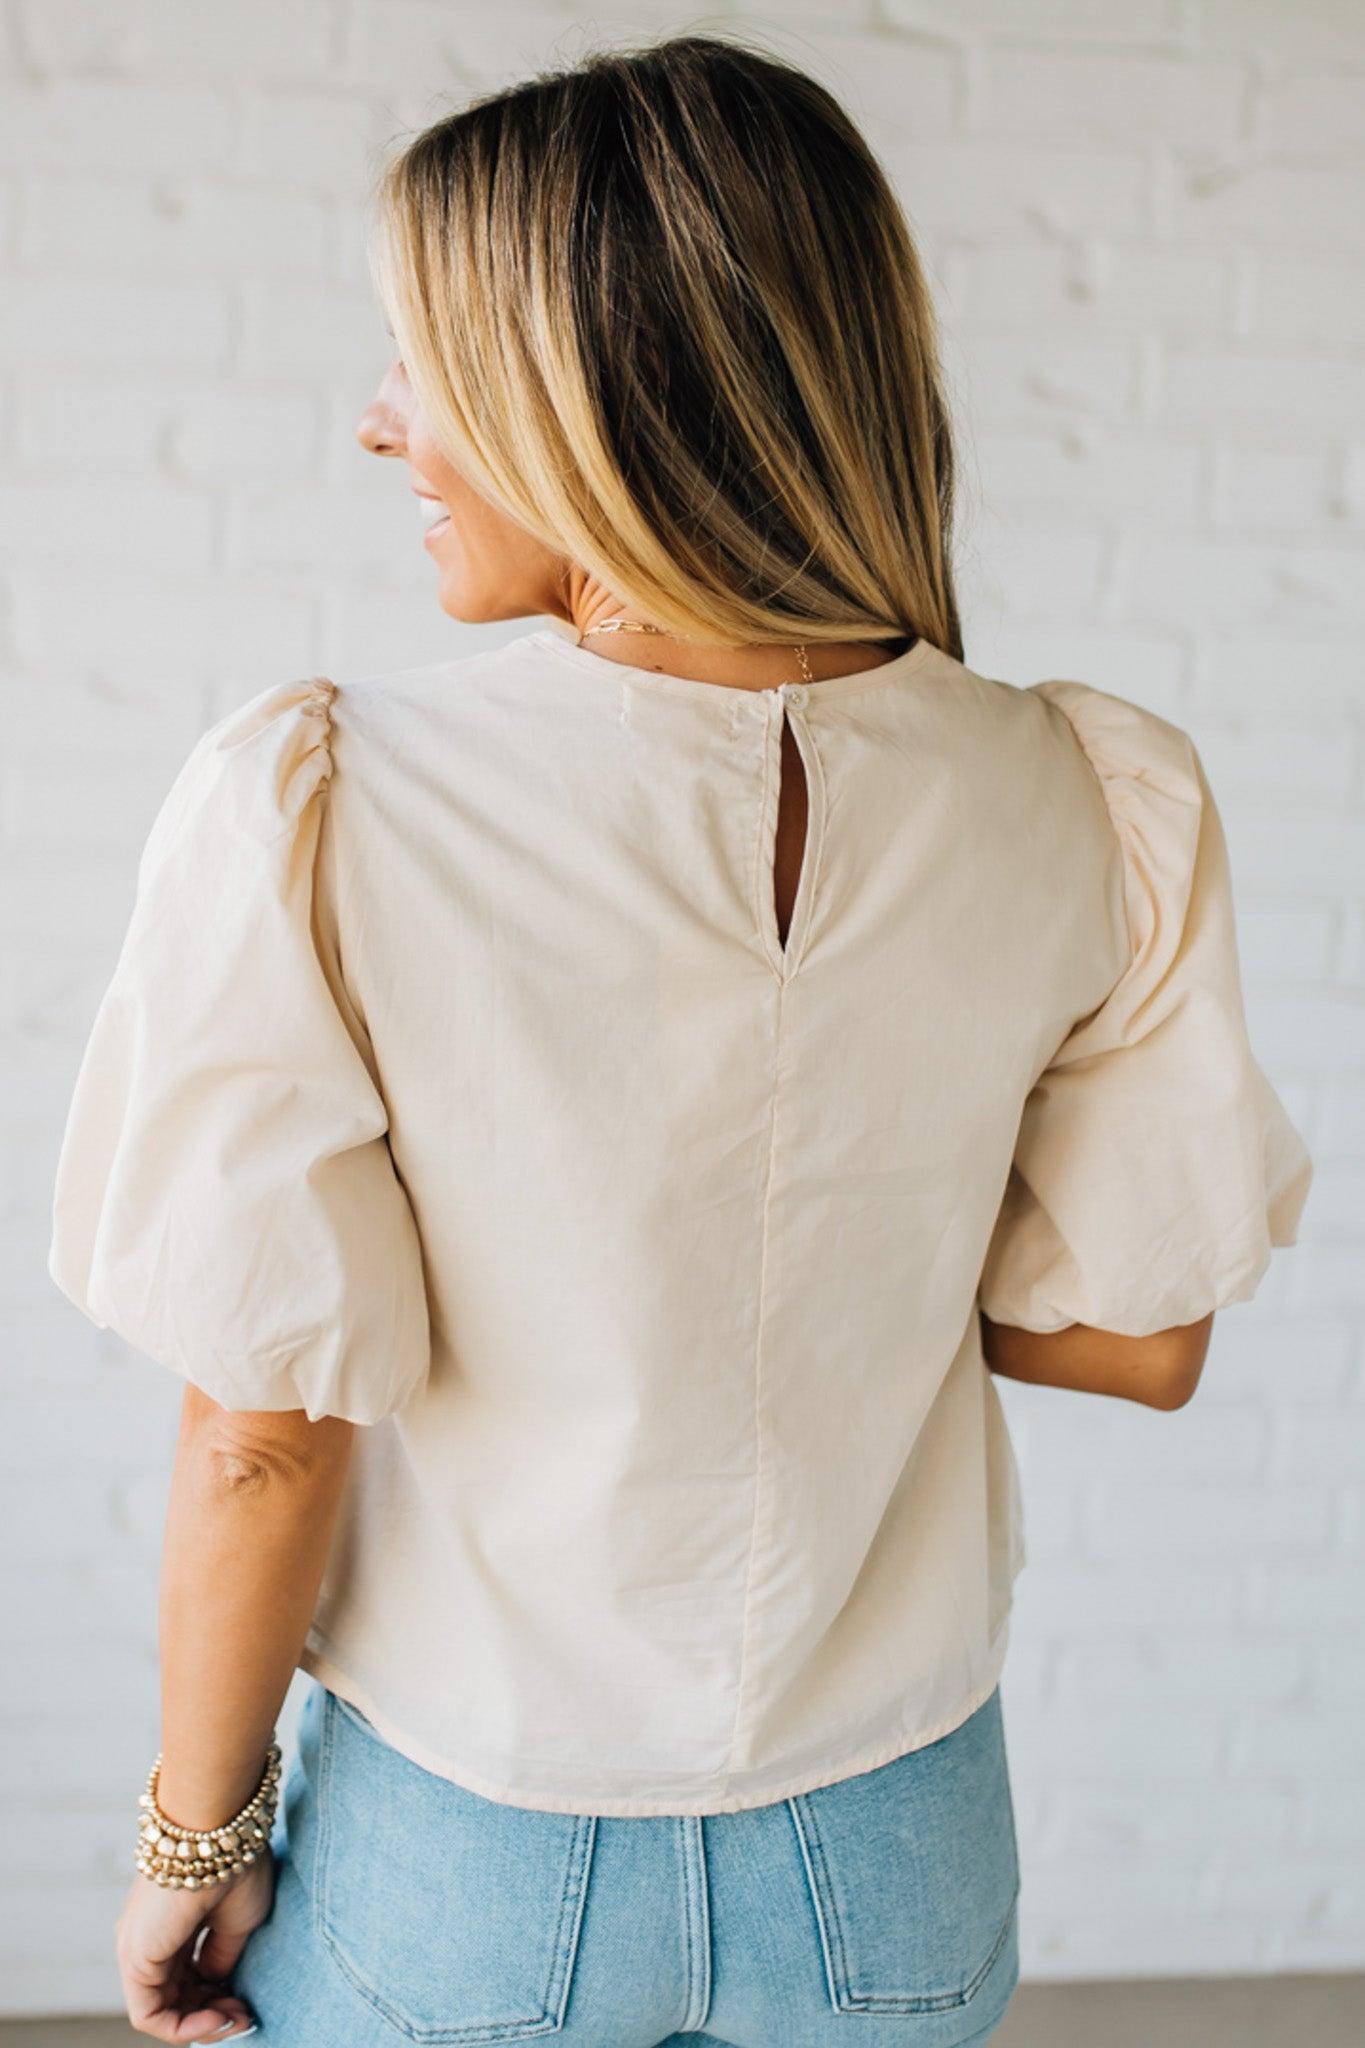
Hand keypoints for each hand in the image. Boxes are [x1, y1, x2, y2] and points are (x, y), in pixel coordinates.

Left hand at [116, 1855, 273, 2041]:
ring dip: (201, 2024)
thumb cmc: (233, 1864)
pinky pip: (150, 2014)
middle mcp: (147, 1939)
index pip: (187, 1979)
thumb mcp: (238, 1920)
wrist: (218, 1832)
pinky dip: (183, 2026)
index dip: (219, 1998)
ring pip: (161, 2010)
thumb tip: (215, 1984)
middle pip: (175, 1997)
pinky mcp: (134, 1958)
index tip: (249, 2003)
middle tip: (246, 2014)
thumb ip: (222, 1956)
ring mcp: (136, 1949)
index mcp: (170, 1927)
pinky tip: (216, 2018)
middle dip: (212, 2013)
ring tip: (236, 2017)